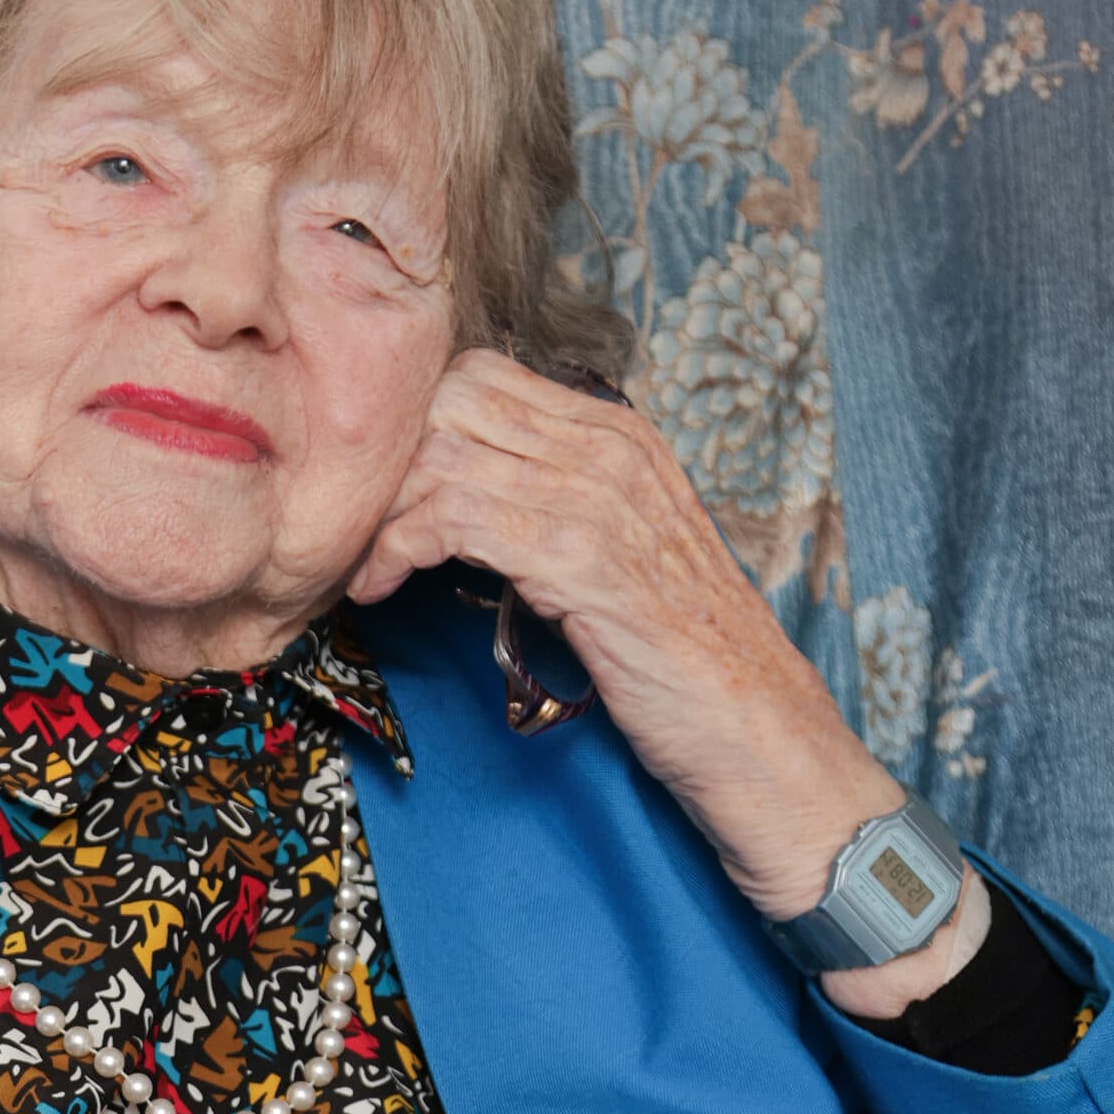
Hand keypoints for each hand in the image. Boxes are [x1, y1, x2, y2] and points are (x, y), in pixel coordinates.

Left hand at [346, 347, 982, 1016]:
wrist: (762, 736)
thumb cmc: (679, 660)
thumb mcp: (609, 557)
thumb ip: (544, 507)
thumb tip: (444, 493)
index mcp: (617, 434)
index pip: (478, 377)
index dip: (409, 427)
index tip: (375, 494)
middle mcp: (612, 448)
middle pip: (451, 401)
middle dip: (383, 463)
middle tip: (350, 530)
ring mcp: (604, 498)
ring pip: (444, 454)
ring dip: (380, 512)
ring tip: (359, 567)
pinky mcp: (588, 560)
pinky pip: (458, 517)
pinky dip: (399, 548)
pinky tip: (379, 588)